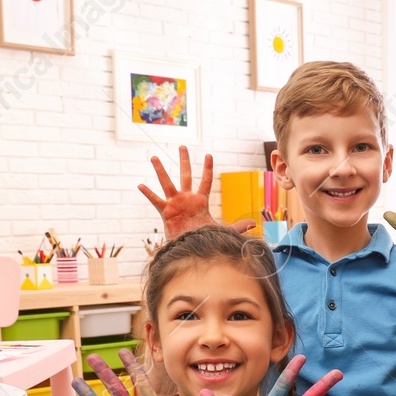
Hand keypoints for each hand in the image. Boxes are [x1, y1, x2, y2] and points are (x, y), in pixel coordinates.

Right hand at [137, 147, 254, 239]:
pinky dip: (148, 194)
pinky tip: (141, 185)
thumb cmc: (204, 239)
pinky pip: (156, 200)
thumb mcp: (222, 231)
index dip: (207, 169)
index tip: (208, 155)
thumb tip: (255, 223)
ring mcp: (175, 203)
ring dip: (161, 170)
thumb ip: (238, 226)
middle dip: (184, 161)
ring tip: (153, 158)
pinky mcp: (166, 212)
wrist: (191, 249)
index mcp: (200, 200)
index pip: (205, 181)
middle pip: (185, 175)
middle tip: (182, 146)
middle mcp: (187, 198)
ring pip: (167, 183)